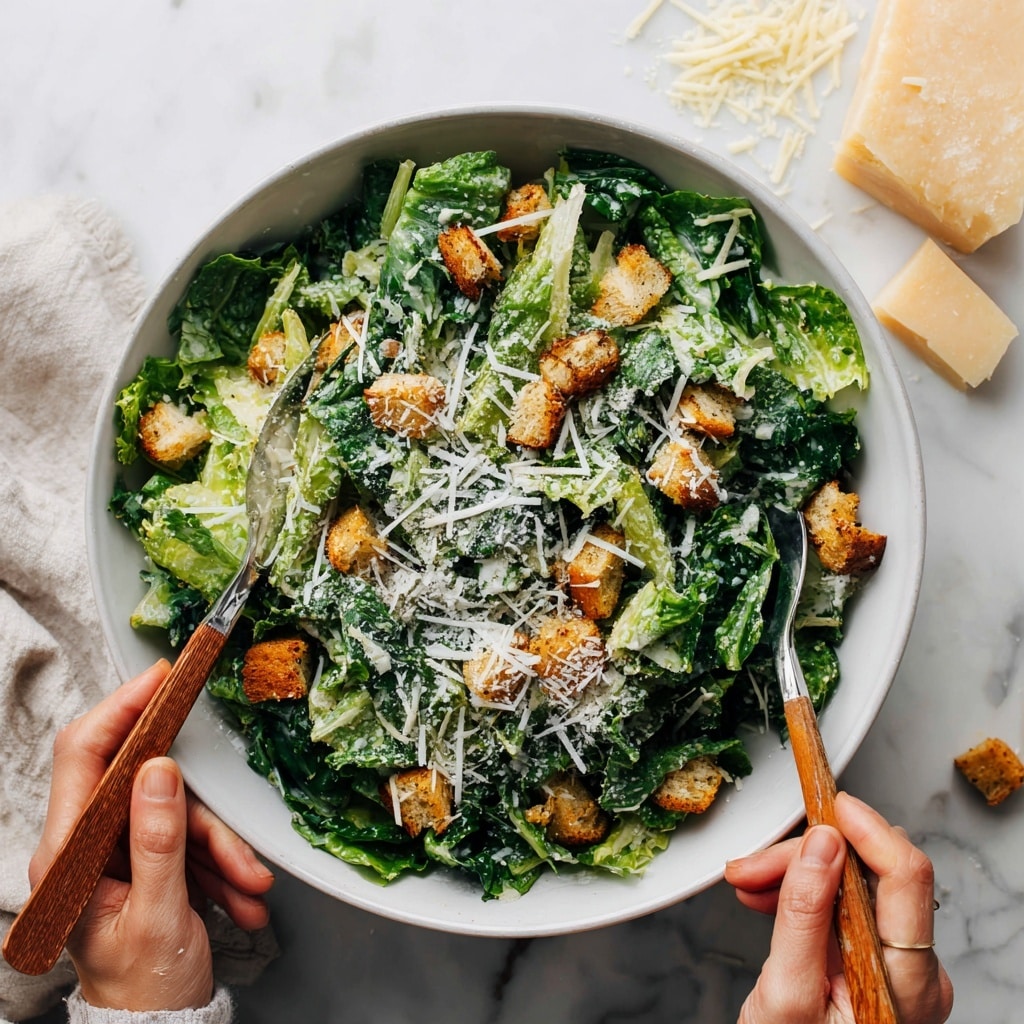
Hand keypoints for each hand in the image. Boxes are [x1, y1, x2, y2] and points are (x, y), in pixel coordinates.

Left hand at [28, 660, 274, 1010]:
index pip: (84, 757)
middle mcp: (87, 847)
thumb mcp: (157, 915)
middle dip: (197, 806)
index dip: (120, 710)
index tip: (159, 679)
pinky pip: (190, 839)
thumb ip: (158, 839)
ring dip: (219, 848)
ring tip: (247, 887)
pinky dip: (220, 863)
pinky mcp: (147, 862)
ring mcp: (118, 854)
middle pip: (141, 784)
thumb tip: (158, 768)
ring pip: (176, 815)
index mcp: (68, 856)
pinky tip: (240, 896)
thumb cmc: (143, 989)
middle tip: (224, 797)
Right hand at [724, 792, 952, 1023]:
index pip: (907, 876)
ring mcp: (899, 969)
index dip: (866, 828)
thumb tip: (822, 845)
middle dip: (808, 857)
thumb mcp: (784, 996)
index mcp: (906, 985)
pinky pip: (846, 906)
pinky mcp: (877, 963)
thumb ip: (803, 915)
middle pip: (871, 874)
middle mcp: (915, 972)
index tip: (825, 805)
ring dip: (798, 873)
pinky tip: (770, 897)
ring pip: (854, 884)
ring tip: (751, 884)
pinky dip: (805, 893)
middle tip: (752, 868)